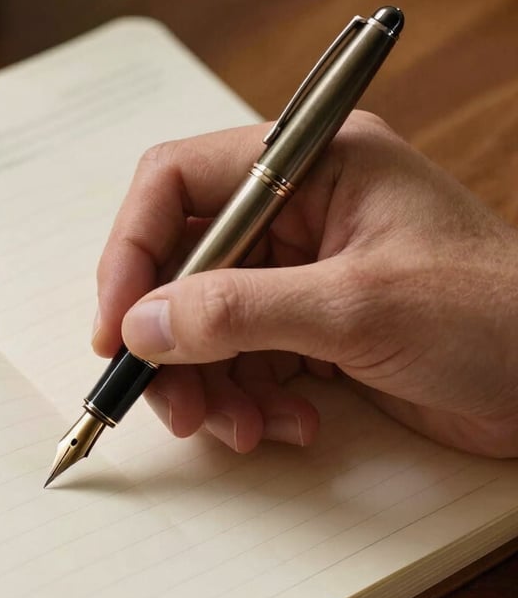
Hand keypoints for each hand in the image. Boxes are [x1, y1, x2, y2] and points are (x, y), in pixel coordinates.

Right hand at [94, 111, 517, 457]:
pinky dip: (250, 403)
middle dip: (172, 342)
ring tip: (244, 431)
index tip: (116, 327)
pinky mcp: (312, 330)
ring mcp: (304, 275)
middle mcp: (300, 214)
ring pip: (207, 326)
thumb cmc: (497, 316)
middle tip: (173, 405)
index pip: (180, 184)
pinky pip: (244, 363)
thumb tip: (141, 325)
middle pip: (184, 267)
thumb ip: (239, 311)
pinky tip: (290, 427)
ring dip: (210, 386)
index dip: (133, 252)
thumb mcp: (357, 307)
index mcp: (311, 167)